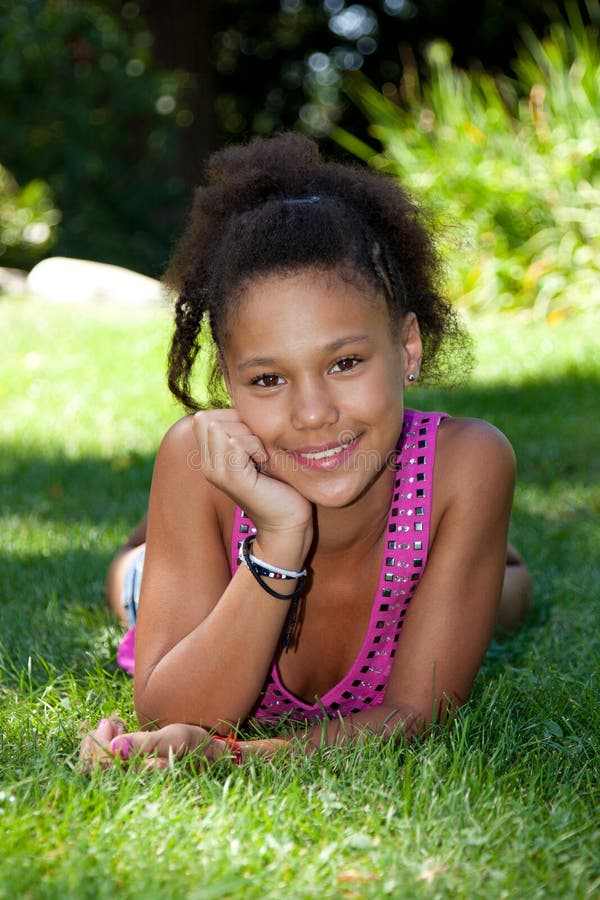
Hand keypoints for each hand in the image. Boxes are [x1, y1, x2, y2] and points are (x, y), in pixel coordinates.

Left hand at [78, 717, 290, 771]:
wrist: (212, 759)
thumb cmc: (194, 747)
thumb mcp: (174, 739)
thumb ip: (144, 744)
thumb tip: (114, 748)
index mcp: (136, 779)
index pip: (97, 768)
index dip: (96, 743)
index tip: (111, 721)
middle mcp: (128, 786)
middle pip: (90, 770)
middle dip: (95, 741)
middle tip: (112, 720)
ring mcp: (128, 783)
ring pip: (95, 769)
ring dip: (99, 744)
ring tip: (116, 724)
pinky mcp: (130, 777)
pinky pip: (105, 766)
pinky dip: (106, 747)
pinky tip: (120, 732)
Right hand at [192, 410, 312, 538]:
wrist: (287, 522)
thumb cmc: (279, 485)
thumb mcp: (255, 451)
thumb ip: (242, 431)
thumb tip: (242, 403)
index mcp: (210, 458)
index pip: (204, 417)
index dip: (231, 418)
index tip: (252, 439)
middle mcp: (207, 465)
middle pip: (208, 419)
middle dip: (237, 423)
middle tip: (257, 446)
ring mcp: (217, 472)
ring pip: (220, 427)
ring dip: (247, 435)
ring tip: (260, 455)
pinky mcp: (233, 478)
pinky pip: (236, 443)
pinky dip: (254, 445)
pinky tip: (263, 462)